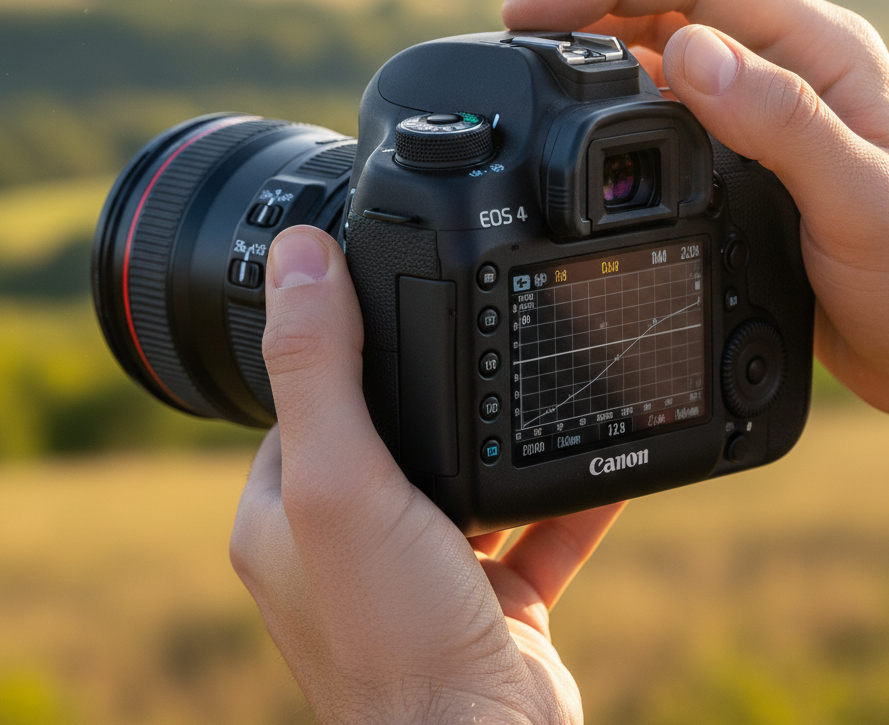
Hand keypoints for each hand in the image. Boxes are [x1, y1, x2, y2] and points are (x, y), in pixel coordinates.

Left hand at [230, 226, 624, 724]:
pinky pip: (533, 526)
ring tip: (533, 371)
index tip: (378, 296)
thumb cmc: (394, 634)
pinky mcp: (491, 598)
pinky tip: (600, 456)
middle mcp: (345, 544)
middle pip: (389, 432)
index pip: (304, 403)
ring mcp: (422, 571)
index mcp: (288, 513)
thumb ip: (319, 365)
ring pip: (465, 477)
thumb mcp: (342, 479)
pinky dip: (564, 493)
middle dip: (428, 385)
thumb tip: (300, 255)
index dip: (337, 347)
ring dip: (499, 434)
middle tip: (467, 324)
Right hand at [502, 0, 888, 446]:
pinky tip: (591, 123)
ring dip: (599, 47)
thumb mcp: (861, 199)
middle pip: (668, 0)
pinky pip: (669, 106)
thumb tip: (686, 54)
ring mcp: (764, 108)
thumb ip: (780, 122)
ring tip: (539, 69)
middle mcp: (788, 65)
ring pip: (663, 49)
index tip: (536, 10)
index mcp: (820, 49)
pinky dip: (619, 102)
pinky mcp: (745, 152)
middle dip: (587, 6)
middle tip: (518, 36)